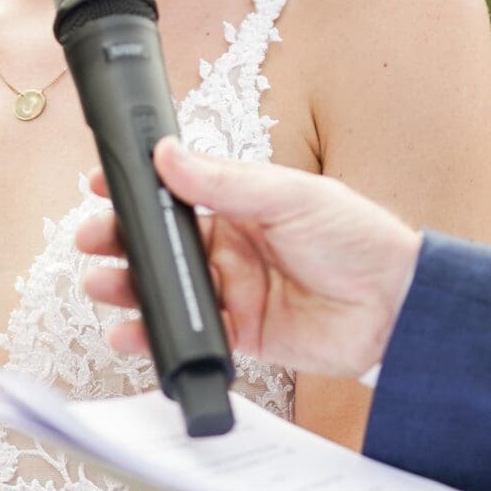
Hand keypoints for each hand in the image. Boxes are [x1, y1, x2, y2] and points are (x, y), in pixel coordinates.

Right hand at [74, 138, 422, 379]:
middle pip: (162, 244)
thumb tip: (169, 154)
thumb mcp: (289, 195)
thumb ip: (225, 180)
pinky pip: (190, 336)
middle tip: (92, 239)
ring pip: (169, 290)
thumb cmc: (356, 238)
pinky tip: (130, 333)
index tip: (101, 182)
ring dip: (130, 287)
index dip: (137, 189)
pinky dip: (156, 336)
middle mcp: (231, 247)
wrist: (397, 304)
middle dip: (121, 241)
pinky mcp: (243, 336)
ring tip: (101, 283)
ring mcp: (235, 292)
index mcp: (242, 204)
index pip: (177, 192)